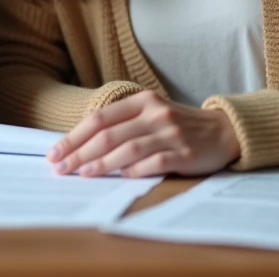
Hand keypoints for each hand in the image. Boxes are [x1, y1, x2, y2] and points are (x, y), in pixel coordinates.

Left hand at [47, 90, 240, 177]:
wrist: (223, 131)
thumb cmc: (178, 125)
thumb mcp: (151, 113)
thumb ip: (123, 124)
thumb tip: (81, 146)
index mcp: (143, 100)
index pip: (100, 118)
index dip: (74, 136)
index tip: (55, 152)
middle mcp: (155, 114)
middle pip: (109, 134)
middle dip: (80, 152)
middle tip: (61, 168)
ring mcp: (171, 134)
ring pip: (128, 148)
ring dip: (102, 163)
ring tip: (82, 174)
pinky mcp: (185, 154)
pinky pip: (154, 163)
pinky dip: (135, 171)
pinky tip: (121, 178)